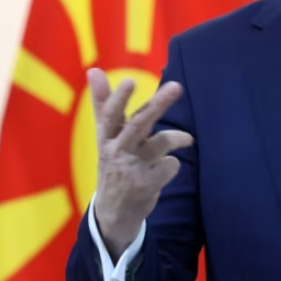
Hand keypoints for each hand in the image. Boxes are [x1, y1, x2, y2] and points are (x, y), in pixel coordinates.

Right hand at [87, 67, 192, 259]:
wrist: (113, 212)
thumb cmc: (113, 162)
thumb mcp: (105, 135)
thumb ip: (103, 103)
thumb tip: (93, 69)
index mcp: (106, 137)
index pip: (111, 115)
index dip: (119, 98)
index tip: (130, 80)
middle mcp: (117, 151)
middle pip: (139, 124)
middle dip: (158, 104)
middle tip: (176, 86)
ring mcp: (132, 169)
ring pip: (161, 143)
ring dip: (178, 137)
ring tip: (187, 139)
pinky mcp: (147, 185)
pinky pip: (171, 164)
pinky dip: (172, 164)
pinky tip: (164, 169)